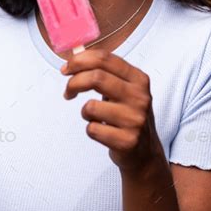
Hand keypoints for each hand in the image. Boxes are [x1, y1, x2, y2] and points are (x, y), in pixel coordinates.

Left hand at [60, 48, 163, 173]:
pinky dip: (91, 130)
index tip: (66, 68)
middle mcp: (140, 97)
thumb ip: (104, 72)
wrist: (145, 152)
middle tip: (68, 91)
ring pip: (91, 107)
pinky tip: (103, 132)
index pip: (105, 59)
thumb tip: (75, 57)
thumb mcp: (124, 89)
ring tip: (94, 117)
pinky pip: (92, 130)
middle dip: (74, 83)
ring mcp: (135, 119)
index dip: (80, 60)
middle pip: (96, 77)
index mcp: (139, 79)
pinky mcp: (128, 141)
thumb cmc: (127, 114)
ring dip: (85, 112)